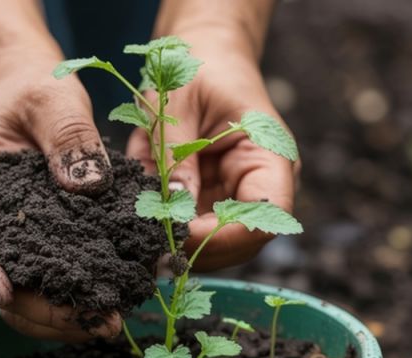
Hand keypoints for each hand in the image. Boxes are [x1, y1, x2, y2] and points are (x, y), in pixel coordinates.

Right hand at [0, 46, 121, 341]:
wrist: (30, 85)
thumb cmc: (30, 85)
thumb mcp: (52, 98)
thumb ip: (69, 136)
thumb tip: (88, 185)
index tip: (1, 293)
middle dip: (35, 308)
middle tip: (91, 321)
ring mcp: (3, 236)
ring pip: (18, 294)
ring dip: (58, 315)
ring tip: (108, 322)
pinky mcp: (34, 244)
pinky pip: (47, 279)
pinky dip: (75, 296)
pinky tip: (114, 301)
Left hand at [127, 43, 299, 271]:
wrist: (204, 56)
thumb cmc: (198, 67)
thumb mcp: (179, 101)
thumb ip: (176, 153)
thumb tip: (175, 207)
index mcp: (270, 157)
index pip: (265, 217)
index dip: (225, 236)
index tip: (178, 235)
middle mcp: (261, 185)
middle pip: (240, 243)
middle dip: (196, 247)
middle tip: (148, 241)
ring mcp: (238, 198)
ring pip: (215, 246)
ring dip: (177, 240)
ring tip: (142, 224)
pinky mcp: (213, 202)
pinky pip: (191, 229)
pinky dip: (166, 226)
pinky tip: (144, 209)